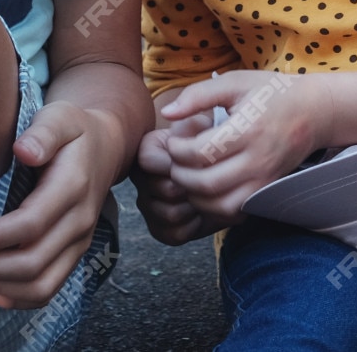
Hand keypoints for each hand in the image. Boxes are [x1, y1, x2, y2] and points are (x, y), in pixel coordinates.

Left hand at [0, 101, 127, 308]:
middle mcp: (79, 223)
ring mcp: (78, 244)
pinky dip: (14, 297)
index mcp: (73, 188)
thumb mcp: (60, 116)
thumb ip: (43, 133)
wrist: (105, 149)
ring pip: (40, 286)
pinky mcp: (72, 256)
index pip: (31, 226)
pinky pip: (47, 291)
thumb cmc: (74, 130)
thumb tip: (24, 152)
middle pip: (32, 264)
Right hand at [131, 125, 229, 244]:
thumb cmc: (204, 144)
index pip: (149, 161)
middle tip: (210, 180)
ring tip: (209, 196)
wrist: (214, 169)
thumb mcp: (200, 126)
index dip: (176, 163)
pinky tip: (203, 212)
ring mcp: (148, 206)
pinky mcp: (159, 229)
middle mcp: (142, 180)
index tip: (195, 159)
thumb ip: (194, 124)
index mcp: (145, 153)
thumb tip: (189, 128)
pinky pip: (176, 233)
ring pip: (171, 213)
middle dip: (193, 186)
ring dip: (195, 206)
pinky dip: (195, 225)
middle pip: (166, 190)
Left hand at [160, 71, 332, 220]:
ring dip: (194, 196)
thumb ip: (198, 95)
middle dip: (180, 175)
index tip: (173, 141)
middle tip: (174, 161)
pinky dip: (214, 207)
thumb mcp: (235, 82)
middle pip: (206, 184)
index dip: (177, 150)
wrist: (314, 111)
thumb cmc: (271, 93)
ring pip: (219, 205)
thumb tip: (168, 113)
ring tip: (187, 176)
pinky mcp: (267, 190)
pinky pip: (235, 212)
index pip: (200, 152)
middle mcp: (258, 159)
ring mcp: (264, 179)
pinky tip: (207, 190)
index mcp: (248, 129)